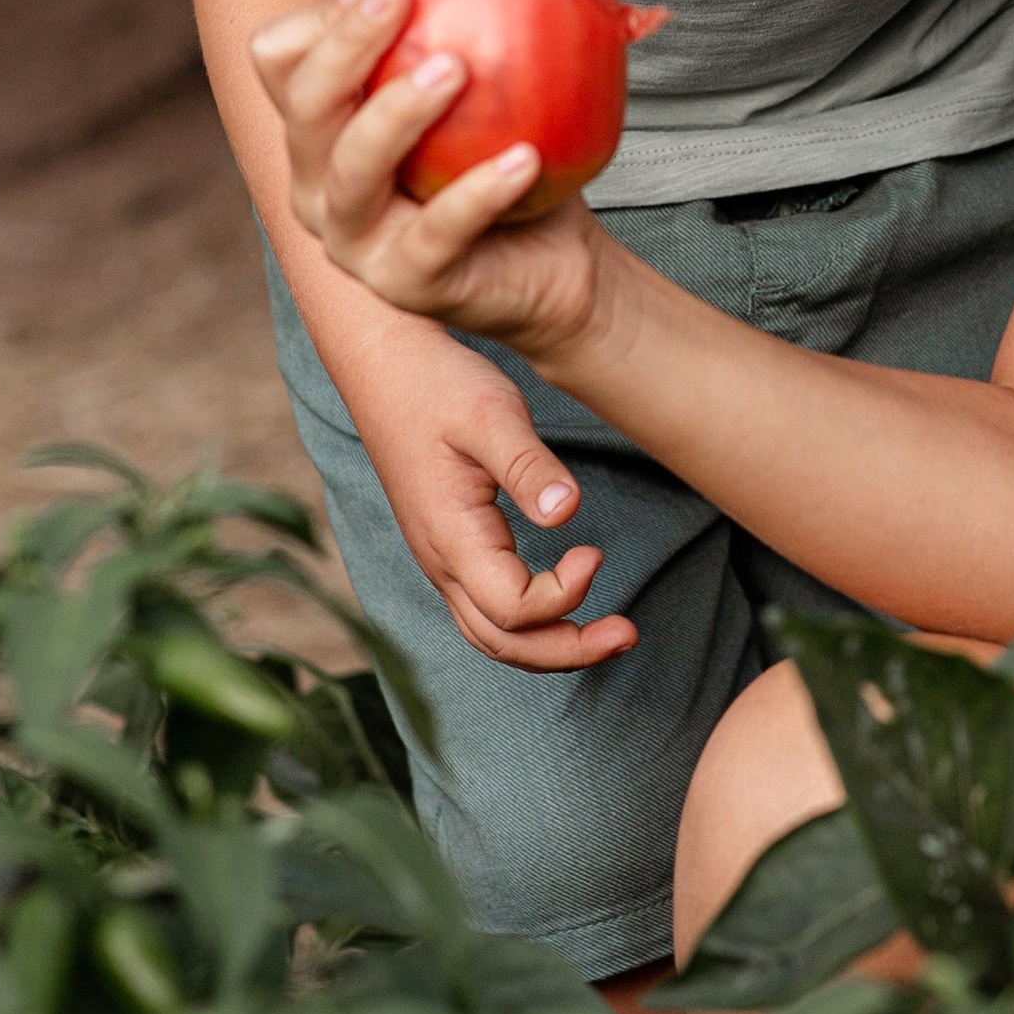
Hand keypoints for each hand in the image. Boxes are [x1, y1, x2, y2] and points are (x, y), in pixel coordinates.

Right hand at [251, 0, 615, 374]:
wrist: (553, 263)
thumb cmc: (501, 156)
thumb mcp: (476, 82)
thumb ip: (457, 17)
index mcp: (318, 127)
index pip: (279, 60)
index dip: (320, 19)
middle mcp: (317, 183)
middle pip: (306, 106)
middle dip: (346, 44)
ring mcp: (355, 241)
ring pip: (353, 170)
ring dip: (399, 113)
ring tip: (456, 67)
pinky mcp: (407, 284)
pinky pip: (436, 234)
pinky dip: (478, 192)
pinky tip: (521, 157)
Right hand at [341, 319, 641, 673]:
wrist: (385, 362)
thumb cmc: (438, 384)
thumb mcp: (491, 414)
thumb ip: (527, 466)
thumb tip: (566, 511)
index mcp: (451, 536)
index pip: (513, 610)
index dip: (563, 596)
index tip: (594, 551)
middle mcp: (440, 562)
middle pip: (503, 643)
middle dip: (569, 651)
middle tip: (628, 634)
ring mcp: (439, 559)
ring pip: (491, 636)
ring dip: (551, 646)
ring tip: (608, 635)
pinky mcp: (447, 546)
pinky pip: (484, 611)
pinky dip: (529, 625)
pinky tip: (565, 601)